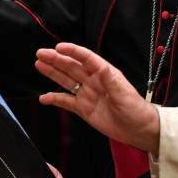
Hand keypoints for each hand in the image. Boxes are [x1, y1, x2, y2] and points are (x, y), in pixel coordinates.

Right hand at [35, 43, 159, 153]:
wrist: (138, 130)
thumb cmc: (135, 109)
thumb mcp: (124, 94)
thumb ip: (111, 81)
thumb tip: (102, 67)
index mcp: (104, 73)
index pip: (86, 58)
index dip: (72, 51)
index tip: (58, 47)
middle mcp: (93, 80)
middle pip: (71, 67)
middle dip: (56, 59)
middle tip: (41, 53)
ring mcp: (87, 94)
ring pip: (66, 80)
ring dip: (53, 72)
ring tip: (39, 64)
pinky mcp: (83, 108)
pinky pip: (66, 101)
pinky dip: (54, 99)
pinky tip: (44, 98)